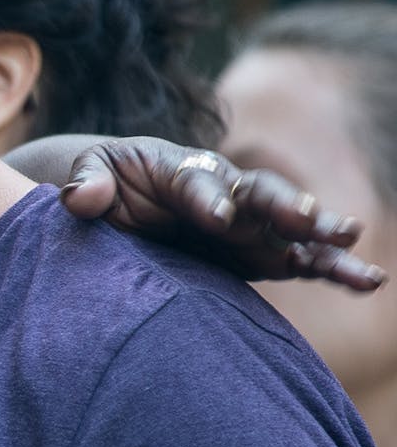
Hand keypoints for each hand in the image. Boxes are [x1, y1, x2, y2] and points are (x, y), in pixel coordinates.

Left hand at [60, 137, 387, 289]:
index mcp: (178, 168)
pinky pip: (297, 258)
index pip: (197, 180)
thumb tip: (80, 198)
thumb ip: (87, 182)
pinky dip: (328, 267)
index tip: (217, 218)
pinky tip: (365, 279)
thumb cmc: (105, 183)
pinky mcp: (255, 255)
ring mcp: (244, 224)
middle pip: (257, 193)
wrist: (121, 203)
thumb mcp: (89, 175)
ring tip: (351, 244)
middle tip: (305, 218)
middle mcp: (222, 191)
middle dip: (281, 205)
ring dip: (320, 235)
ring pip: (288, 226)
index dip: (207, 197)